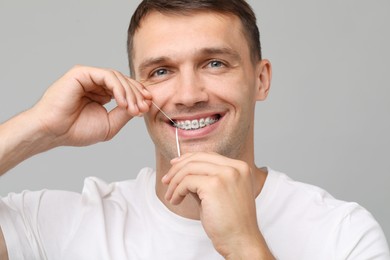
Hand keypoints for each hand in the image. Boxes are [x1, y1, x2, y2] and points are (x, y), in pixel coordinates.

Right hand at [31, 65, 151, 146]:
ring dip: (130, 93)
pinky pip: (107, 76)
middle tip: (144, 108)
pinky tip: (122, 102)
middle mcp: (96, 84)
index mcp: (102, 94)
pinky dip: (118, 88)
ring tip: (133, 109)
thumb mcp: (110, 124)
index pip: (125, 90)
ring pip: (118, 78)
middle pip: (124, 82)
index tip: (148, 107)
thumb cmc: (77, 130)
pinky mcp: (82, 73)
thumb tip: (141, 104)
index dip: (139, 96)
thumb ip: (125, 113)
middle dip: (137, 95)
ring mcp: (89, 77)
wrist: (54, 132)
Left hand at [162, 152, 273, 258]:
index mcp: (240, 167)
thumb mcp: (219, 194)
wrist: (241, 241)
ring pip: (190, 168)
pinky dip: (177, 190)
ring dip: (175, 182)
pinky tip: (176, 200)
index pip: (209, 155)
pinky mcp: (214, 185)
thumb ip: (205, 179)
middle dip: (177, 168)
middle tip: (166, 180)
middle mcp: (235, 167)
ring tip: (171, 195)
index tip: (174, 166)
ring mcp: (226, 174)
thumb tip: (183, 171)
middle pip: (198, 158)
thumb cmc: (231, 222)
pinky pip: (186, 181)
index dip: (188, 159)